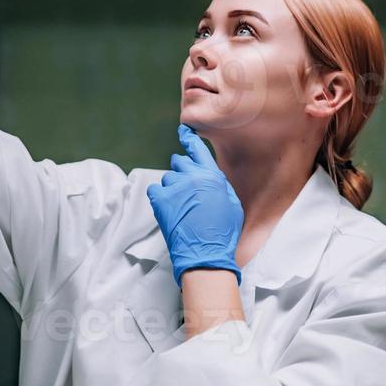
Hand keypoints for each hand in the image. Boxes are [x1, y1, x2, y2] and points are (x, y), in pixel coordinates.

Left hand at [146, 123, 244, 287]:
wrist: (206, 253)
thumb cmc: (223, 232)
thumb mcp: (231, 202)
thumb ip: (218, 183)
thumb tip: (208, 175)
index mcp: (211, 175)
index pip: (197, 150)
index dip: (188, 139)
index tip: (183, 131)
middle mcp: (192, 177)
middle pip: (179, 161)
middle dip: (182, 171)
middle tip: (187, 189)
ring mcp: (175, 188)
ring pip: (168, 177)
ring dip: (172, 187)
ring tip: (181, 206)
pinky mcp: (160, 200)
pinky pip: (155, 189)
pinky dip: (160, 197)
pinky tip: (169, 208)